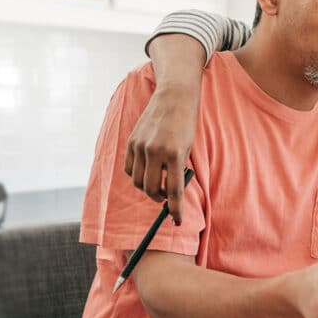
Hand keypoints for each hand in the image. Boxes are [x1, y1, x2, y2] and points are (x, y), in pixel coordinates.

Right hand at [124, 84, 197, 223]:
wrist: (174, 96)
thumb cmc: (186, 123)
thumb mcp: (188, 147)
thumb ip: (178, 168)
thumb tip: (169, 189)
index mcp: (174, 154)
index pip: (174, 190)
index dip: (175, 209)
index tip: (176, 221)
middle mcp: (155, 151)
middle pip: (151, 189)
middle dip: (159, 198)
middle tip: (166, 197)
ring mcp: (140, 146)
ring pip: (138, 181)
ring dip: (148, 188)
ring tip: (158, 184)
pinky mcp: (131, 141)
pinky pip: (129, 168)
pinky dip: (137, 176)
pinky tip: (146, 172)